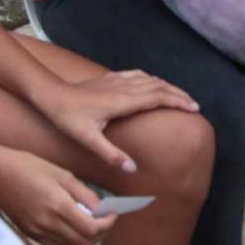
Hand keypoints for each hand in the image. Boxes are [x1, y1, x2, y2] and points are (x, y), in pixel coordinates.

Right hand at [0, 146, 112, 244]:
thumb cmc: (28, 167)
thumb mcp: (62, 174)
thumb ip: (84, 194)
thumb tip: (100, 208)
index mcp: (59, 206)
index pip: (93, 228)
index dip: (108, 223)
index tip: (114, 213)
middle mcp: (48, 224)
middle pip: (84, 242)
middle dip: (101, 233)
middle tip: (106, 219)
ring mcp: (37, 231)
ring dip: (86, 237)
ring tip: (91, 221)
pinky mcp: (30, 233)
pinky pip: (57, 244)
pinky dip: (69, 238)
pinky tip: (71, 224)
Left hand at [39, 69, 199, 172]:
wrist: (50, 94)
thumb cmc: (67, 118)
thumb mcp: (88, 140)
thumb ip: (111, 154)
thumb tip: (133, 169)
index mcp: (123, 101)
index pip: (158, 97)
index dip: (178, 102)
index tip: (193, 109)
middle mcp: (124, 87)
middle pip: (159, 86)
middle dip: (179, 94)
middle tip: (194, 105)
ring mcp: (117, 80)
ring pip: (150, 79)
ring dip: (168, 86)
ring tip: (180, 96)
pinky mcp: (110, 78)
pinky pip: (138, 75)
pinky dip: (152, 80)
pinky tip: (154, 83)